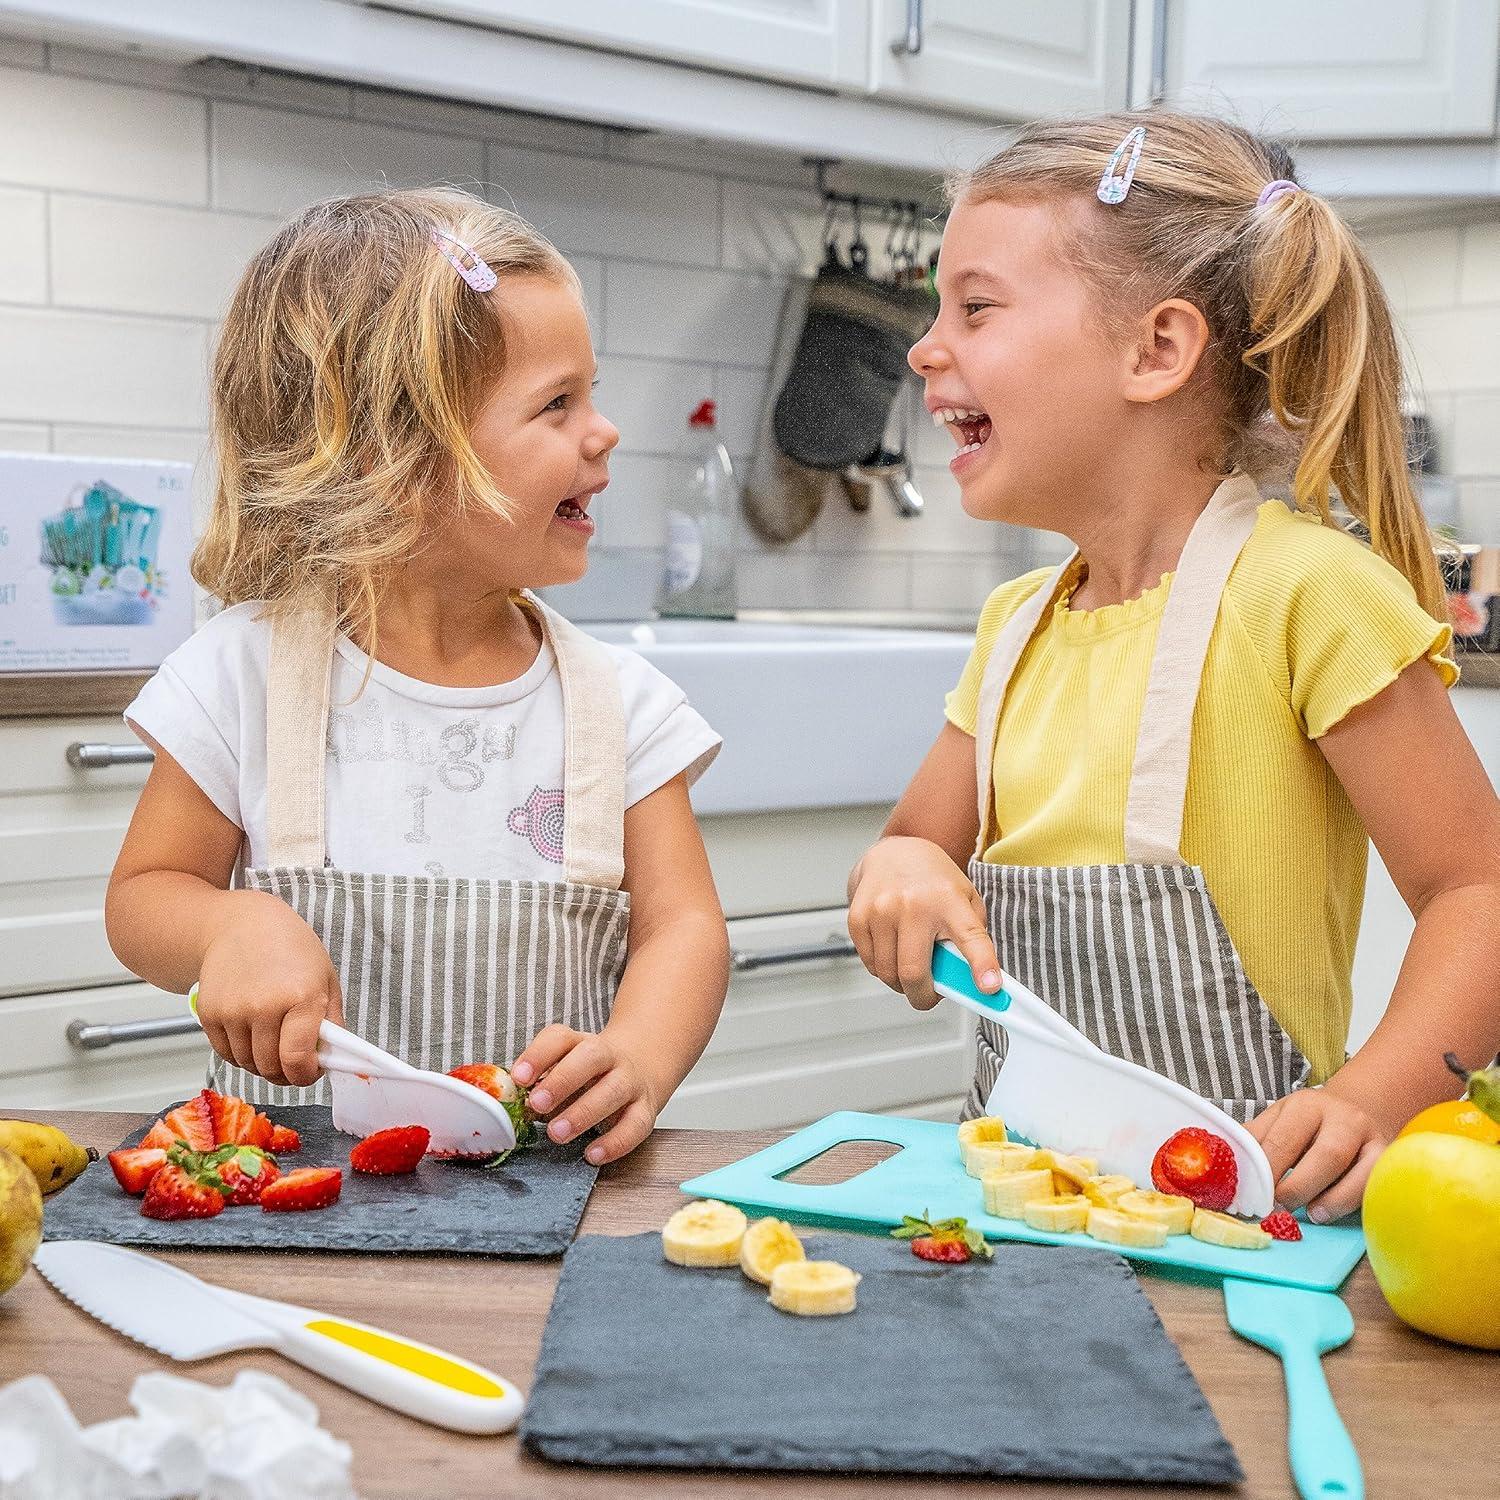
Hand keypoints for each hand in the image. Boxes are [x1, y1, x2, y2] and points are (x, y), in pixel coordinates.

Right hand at [195, 891, 342, 1087]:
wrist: (243, 924)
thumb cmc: (291, 948)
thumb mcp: (325, 979)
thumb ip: (331, 1023)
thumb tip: (331, 1060)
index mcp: (300, 997)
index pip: (297, 1059)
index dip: (305, 1075)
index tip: (310, 1072)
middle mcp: (263, 1006)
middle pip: (270, 1068)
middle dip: (285, 1072)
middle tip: (293, 1060)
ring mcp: (232, 1011)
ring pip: (247, 1064)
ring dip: (262, 1063)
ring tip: (274, 1040)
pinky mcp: (208, 1014)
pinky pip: (226, 1054)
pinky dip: (241, 1052)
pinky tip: (252, 1032)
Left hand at [510, 1026, 659, 1165]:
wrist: (644, 1063)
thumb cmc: (593, 1072)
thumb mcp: (566, 1066)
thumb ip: (540, 1082)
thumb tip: (511, 1106)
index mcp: (582, 1043)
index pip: (560, 1039)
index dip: (538, 1055)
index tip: (518, 1078)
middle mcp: (610, 1057)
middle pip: (591, 1057)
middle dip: (563, 1080)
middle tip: (537, 1103)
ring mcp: (631, 1081)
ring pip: (614, 1090)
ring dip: (584, 1113)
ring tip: (557, 1133)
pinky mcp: (647, 1108)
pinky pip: (636, 1124)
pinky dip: (616, 1142)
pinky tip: (592, 1154)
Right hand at [847, 836, 1001, 1009]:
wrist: (894, 854)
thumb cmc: (933, 882)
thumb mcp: (964, 900)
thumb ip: (972, 937)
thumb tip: (975, 981)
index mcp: (949, 900)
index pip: (970, 938)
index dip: (981, 966)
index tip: (989, 988)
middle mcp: (913, 904)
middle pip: (914, 972)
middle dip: (923, 996)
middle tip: (928, 995)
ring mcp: (881, 911)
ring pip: (888, 973)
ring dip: (900, 982)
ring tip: (909, 964)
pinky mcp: (858, 918)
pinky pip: (870, 964)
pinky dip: (882, 968)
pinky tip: (891, 949)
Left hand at [1247, 1087, 1388, 1222]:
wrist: (1357, 1109)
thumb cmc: (1308, 1123)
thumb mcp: (1278, 1120)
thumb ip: (1255, 1139)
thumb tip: (1224, 1162)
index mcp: (1305, 1105)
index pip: (1282, 1140)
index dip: (1266, 1171)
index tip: (1251, 1196)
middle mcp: (1342, 1118)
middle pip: (1324, 1155)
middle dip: (1298, 1186)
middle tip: (1278, 1207)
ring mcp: (1370, 1138)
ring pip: (1356, 1171)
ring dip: (1329, 1199)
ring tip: (1309, 1214)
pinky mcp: (1388, 1158)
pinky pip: (1374, 1185)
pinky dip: (1351, 1203)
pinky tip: (1329, 1212)